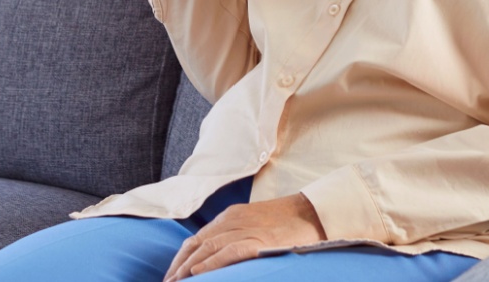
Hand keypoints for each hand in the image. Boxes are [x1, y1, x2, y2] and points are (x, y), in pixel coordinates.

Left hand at [163, 194, 325, 280]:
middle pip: (196, 243)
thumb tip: (219, 259)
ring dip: (188, 268)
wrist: (316, 212)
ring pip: (208, 247)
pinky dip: (211, 263)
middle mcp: (233, 220)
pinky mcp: (259, 240)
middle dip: (178, 265)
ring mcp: (246, 229)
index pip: (197, 238)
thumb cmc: (290, 225)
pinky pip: (229, 252)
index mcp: (231, 216)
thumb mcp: (257, 227)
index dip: (181, 258)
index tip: (171, 275)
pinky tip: (198, 274)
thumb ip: (237, 238)